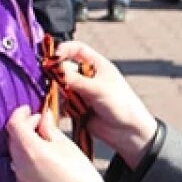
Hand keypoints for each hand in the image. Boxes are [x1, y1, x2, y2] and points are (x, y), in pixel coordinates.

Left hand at [7, 106, 115, 181]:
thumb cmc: (81, 177)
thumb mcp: (68, 146)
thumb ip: (50, 129)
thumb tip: (43, 117)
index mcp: (31, 150)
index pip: (14, 124)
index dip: (20, 113)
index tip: (29, 110)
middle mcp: (20, 166)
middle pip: (13, 140)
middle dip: (24, 128)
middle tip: (41, 124)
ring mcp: (21, 180)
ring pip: (17, 155)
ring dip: (26, 145)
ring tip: (44, 143)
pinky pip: (21, 170)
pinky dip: (28, 161)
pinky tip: (44, 162)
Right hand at [52, 42, 157, 166]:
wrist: (128, 132)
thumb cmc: (122, 104)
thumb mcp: (98, 89)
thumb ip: (75, 80)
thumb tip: (54, 69)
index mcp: (97, 65)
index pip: (77, 49)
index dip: (64, 50)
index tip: (53, 57)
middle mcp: (88, 77)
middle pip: (64, 69)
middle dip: (57, 77)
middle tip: (54, 84)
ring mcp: (82, 92)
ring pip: (61, 88)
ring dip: (58, 94)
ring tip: (64, 102)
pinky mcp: (77, 108)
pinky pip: (62, 104)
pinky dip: (59, 107)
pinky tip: (63, 112)